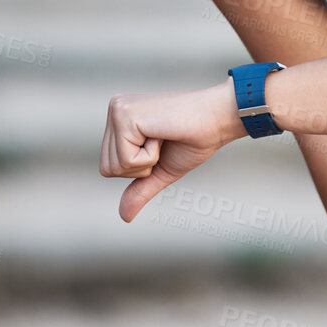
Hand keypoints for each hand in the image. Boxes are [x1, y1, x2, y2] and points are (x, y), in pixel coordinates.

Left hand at [100, 82, 243, 221]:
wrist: (218, 119)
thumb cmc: (194, 139)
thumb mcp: (161, 170)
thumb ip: (140, 189)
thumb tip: (124, 217)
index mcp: (120, 119)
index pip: (108, 167)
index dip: (138, 169)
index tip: (160, 144)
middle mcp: (115, 109)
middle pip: (107, 168)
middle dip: (140, 167)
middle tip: (162, 142)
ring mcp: (118, 109)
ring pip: (115, 166)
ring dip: (146, 161)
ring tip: (162, 136)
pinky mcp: (124, 115)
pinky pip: (126, 160)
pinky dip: (149, 156)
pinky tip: (161, 133)